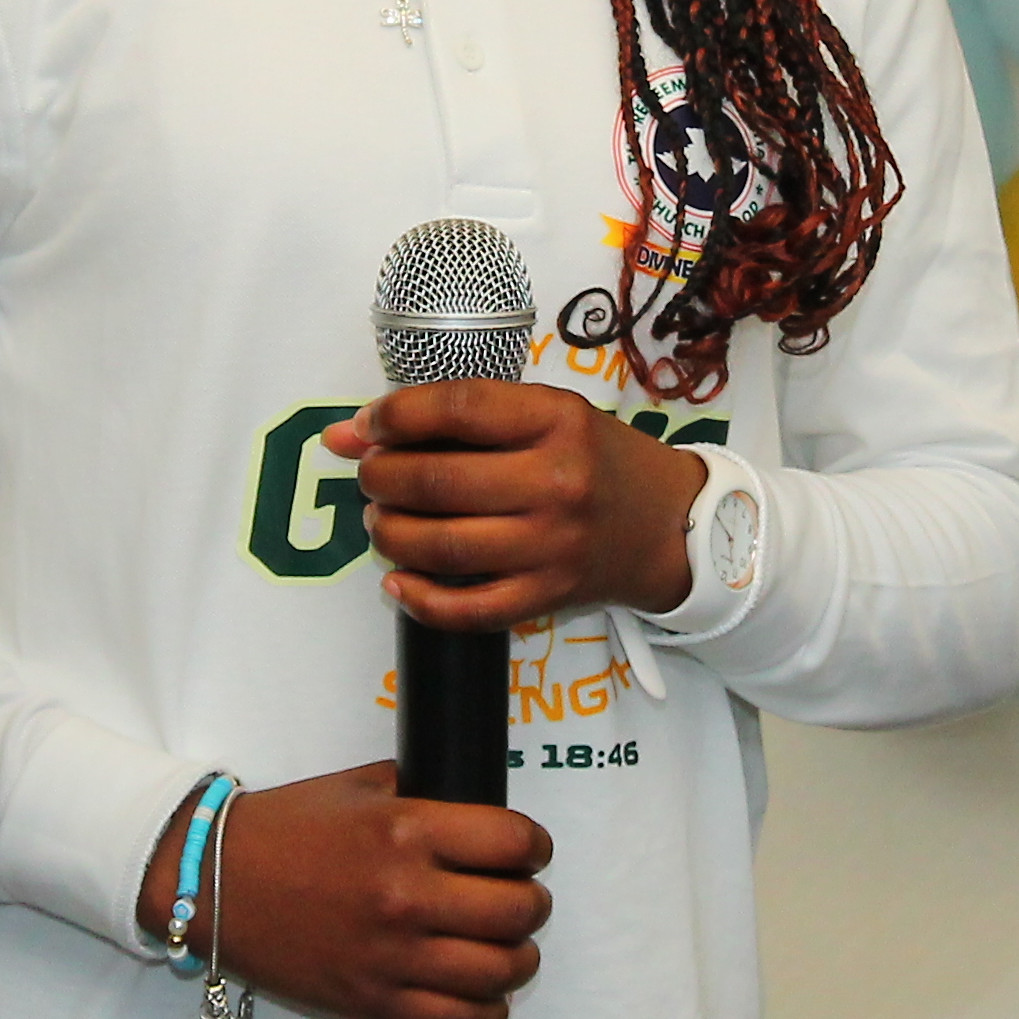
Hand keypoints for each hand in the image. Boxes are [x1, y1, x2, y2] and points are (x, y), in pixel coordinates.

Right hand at [136, 765, 552, 1018]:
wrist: (214, 884)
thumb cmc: (286, 830)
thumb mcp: (359, 786)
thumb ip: (423, 793)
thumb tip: (482, 813)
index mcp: (405, 831)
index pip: (514, 843)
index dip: (532, 846)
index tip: (525, 851)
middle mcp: (405, 896)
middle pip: (520, 910)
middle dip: (530, 901)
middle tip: (517, 896)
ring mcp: (392, 957)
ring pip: (503, 971)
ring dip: (517, 956)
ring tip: (502, 945)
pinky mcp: (375, 1004)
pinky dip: (486, 1009)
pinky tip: (478, 990)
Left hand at [328, 380, 704, 631]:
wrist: (669, 524)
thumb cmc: (596, 460)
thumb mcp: (544, 416)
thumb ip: (454, 417)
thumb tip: (348, 431)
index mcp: (557, 420)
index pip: (457, 408)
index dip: (395, 416)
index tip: (367, 425)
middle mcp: (556, 482)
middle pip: (436, 481)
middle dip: (379, 478)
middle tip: (372, 476)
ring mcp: (552, 546)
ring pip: (439, 546)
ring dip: (388, 533)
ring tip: (382, 520)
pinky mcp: (548, 596)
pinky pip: (467, 610)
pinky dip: (418, 599)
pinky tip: (398, 582)